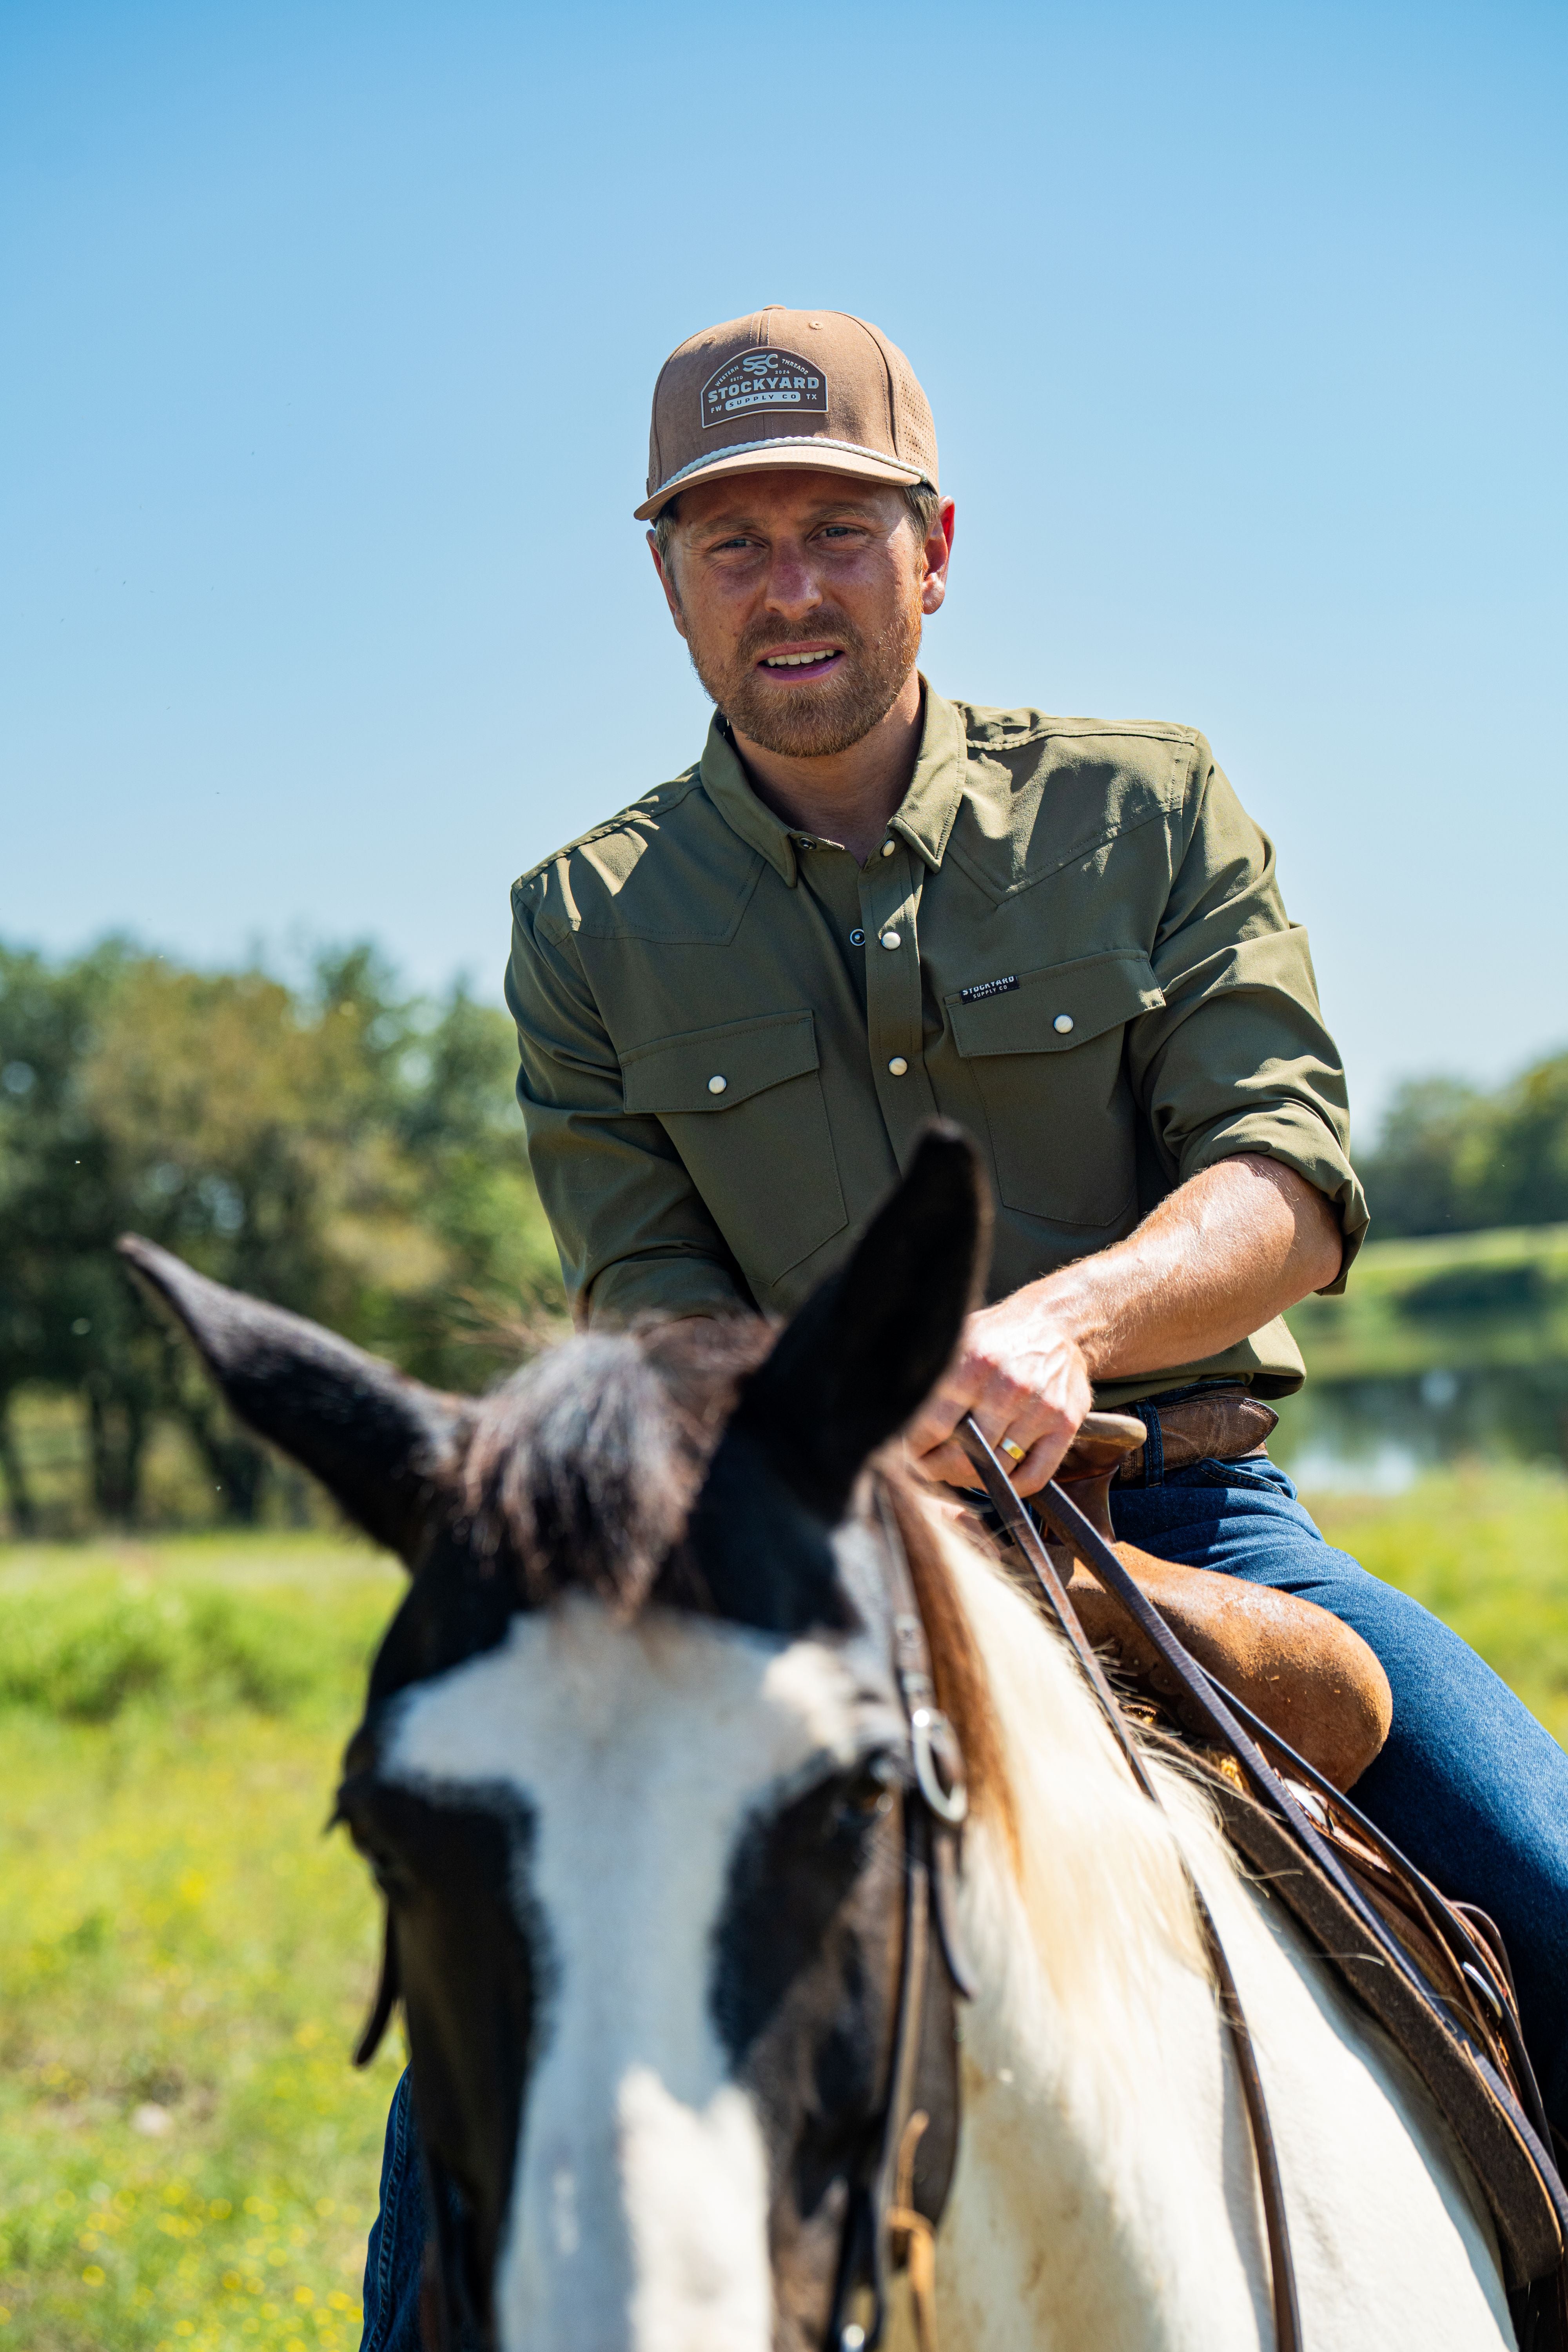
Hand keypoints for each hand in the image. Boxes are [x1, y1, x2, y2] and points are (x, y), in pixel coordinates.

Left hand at [903, 1291, 1093, 1495]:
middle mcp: (1008, 1387)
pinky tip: (994, 1478)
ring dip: (971, 1479)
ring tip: (956, 1471)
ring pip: (997, 1469)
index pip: (932, 1426)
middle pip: (964, 1454)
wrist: (1055, 1323)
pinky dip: (1010, 1487)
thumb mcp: (959, 1339)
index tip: (907, 1453)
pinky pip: (1033, 1476)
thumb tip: (893, 1413)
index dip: (914, 1449)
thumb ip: (932, 1374)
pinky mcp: (1065, 1424)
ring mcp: (1040, 1408)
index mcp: (974, 1363)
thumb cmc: (997, 1336)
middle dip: (937, 1469)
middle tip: (927, 1469)